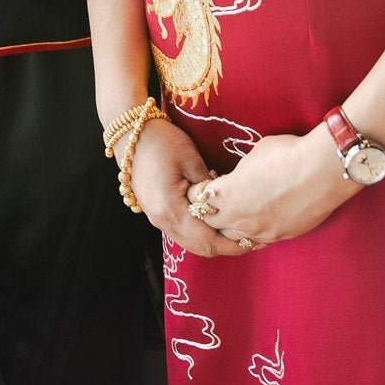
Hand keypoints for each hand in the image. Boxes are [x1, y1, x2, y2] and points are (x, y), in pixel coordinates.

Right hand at [120, 118, 247, 258]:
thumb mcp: (191, 159)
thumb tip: (227, 203)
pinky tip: (214, 225)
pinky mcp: (156, 213)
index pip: (208, 241)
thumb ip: (210, 187)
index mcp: (171, 209)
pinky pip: (182, 233)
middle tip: (251, 239)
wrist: (129, 135)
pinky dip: (200, 235)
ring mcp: (157, 219)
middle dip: (227, 248)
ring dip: (213, 243)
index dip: (233, 245)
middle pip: (200, 248)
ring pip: (190, 243)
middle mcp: (162, 221)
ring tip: (236, 233)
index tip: (254, 241)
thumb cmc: (161, 141)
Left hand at [186, 127, 360, 249]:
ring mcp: (261, 231)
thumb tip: (239, 179)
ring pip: (234, 237)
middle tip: (216, 202)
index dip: (198, 192)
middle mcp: (240, 218)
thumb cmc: (286, 154)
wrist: (321, 170)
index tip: (204, 186)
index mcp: (226, 194)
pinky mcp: (280, 237)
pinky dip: (254, 232)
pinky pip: (259, 240)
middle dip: (210, 212)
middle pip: (211, 224)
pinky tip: (259, 221)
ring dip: (232, 226)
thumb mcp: (252, 157)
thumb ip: (238, 174)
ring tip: (238, 213)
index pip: (197, 200)